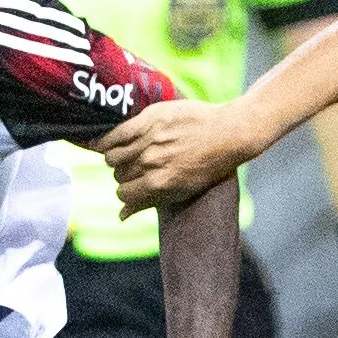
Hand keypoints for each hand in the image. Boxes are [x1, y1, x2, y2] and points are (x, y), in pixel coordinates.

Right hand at [99, 100, 261, 215]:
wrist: (229, 134)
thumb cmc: (207, 167)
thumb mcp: (181, 192)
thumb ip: (148, 202)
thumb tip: (121, 217)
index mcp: (158, 184)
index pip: (123, 195)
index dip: (127, 192)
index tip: (134, 186)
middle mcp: (151, 163)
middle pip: (118, 175)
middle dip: (124, 175)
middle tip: (136, 168)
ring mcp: (149, 140)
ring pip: (113, 156)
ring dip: (116, 158)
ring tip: (126, 154)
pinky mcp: (149, 120)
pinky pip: (116, 133)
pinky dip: (108, 140)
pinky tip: (110, 142)